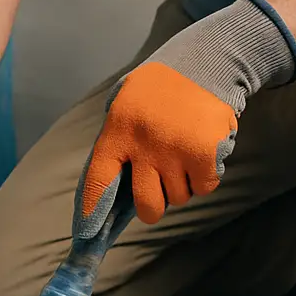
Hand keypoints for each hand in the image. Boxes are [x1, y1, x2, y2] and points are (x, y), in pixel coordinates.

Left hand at [77, 0, 295, 227]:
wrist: (206, 61)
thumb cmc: (160, 89)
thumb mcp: (126, 106)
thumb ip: (119, 144)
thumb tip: (112, 192)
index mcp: (117, 130)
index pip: (99, 179)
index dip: (93, 210)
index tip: (90, 233)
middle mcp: (143, 145)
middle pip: (147, 205)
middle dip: (154, 206)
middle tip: (160, 189)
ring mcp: (174, 151)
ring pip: (179, 197)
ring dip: (183, 183)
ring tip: (183, 152)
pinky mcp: (204, 154)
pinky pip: (204, 187)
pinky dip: (206, 176)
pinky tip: (202, 151)